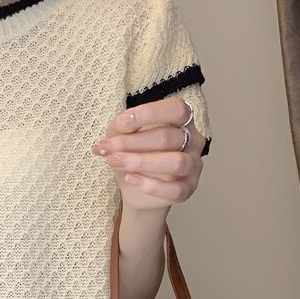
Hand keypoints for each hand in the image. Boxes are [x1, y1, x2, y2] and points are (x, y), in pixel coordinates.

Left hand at [91, 95, 205, 212]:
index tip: (122, 122)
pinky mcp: (187, 189)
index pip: (176, 109)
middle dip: (132, 142)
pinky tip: (130, 179)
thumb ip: (123, 126)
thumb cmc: (132, 154)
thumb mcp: (121, 134)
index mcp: (181, 120)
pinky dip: (149, 185)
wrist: (135, 189)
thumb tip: (122, 122)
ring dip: (141, 161)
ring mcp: (193, 166)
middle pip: (168, 137)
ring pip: (175, 162)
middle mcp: (193, 141)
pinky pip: (174, 189)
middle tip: (106, 148)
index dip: (150, 113)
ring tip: (115, 162)